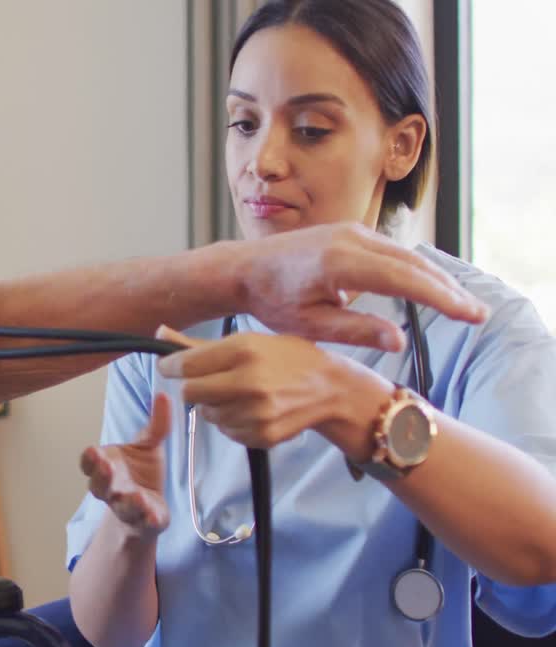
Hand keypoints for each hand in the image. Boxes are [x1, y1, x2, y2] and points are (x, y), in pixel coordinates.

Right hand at [79, 392, 171, 536]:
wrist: (149, 509)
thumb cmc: (141, 473)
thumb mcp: (148, 446)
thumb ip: (156, 424)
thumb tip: (164, 394)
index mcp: (107, 467)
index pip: (89, 464)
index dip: (89, 459)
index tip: (93, 450)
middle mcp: (112, 488)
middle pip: (99, 486)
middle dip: (102, 477)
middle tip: (106, 466)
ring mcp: (127, 507)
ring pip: (122, 506)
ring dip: (127, 502)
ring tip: (135, 497)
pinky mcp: (146, 522)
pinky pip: (145, 522)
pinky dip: (148, 520)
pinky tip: (153, 516)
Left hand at [156, 326, 392, 455]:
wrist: (332, 389)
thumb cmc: (288, 358)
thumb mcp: (248, 341)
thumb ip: (199, 344)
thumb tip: (159, 331)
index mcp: (244, 350)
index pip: (184, 365)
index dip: (171, 366)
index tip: (171, 366)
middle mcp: (249, 382)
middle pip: (190, 392)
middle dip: (193, 387)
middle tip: (207, 381)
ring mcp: (257, 412)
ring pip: (207, 414)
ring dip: (214, 405)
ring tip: (238, 393)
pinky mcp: (263, 435)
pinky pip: (227, 432)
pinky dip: (232, 422)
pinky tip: (251, 409)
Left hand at [222, 222, 487, 351]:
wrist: (244, 268)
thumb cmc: (271, 300)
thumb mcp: (309, 324)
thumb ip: (355, 330)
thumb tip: (399, 340)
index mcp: (340, 262)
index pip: (404, 279)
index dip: (441, 298)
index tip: (469, 315)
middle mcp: (350, 239)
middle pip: (413, 263)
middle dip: (448, 289)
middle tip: (477, 314)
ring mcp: (351, 231)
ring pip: (406, 254)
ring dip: (436, 278)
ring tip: (462, 304)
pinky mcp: (351, 232)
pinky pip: (392, 249)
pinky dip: (416, 268)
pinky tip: (431, 287)